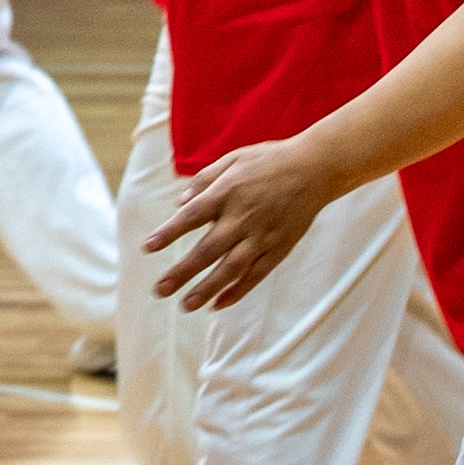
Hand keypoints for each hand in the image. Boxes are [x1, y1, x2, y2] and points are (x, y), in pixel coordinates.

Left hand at [148, 136, 351, 311]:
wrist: (316, 168)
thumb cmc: (269, 161)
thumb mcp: (233, 159)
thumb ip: (204, 180)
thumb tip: (179, 204)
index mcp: (228, 192)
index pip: (192, 216)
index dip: (169, 233)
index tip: (148, 248)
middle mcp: (243, 217)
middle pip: (208, 250)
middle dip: (182, 272)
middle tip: (159, 290)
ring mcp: (263, 236)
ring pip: (232, 269)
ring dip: (207, 289)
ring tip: (185, 306)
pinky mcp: (279, 248)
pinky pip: (256, 274)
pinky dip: (238, 291)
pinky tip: (218, 304)